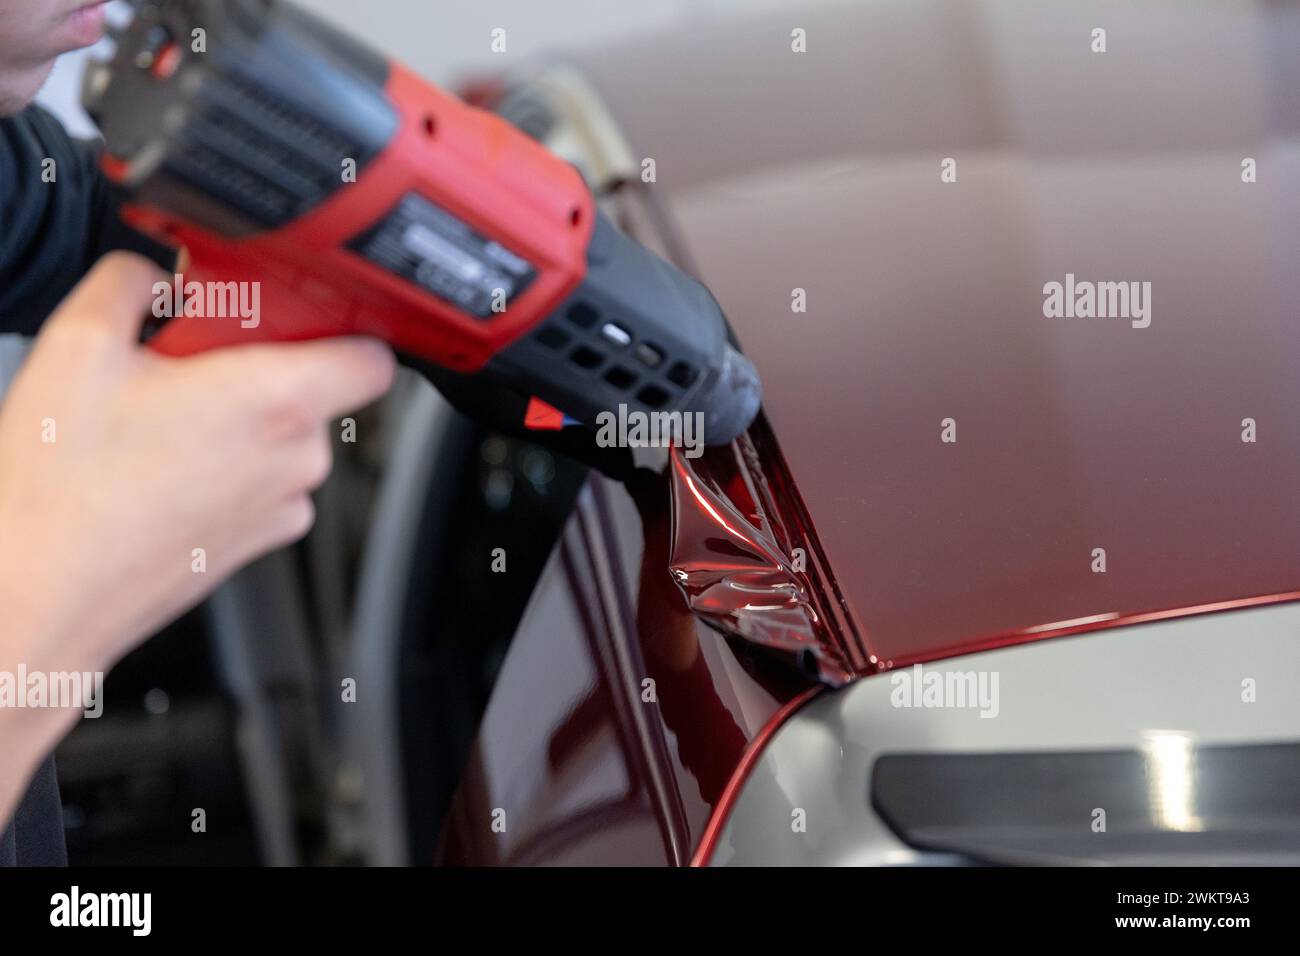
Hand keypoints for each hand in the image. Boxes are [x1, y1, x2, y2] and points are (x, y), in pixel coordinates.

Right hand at [0, 252, 394, 677]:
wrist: (40, 595)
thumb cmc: (61, 491)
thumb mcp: (78, 344)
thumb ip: (131, 282)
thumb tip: (152, 272)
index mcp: (277, 400)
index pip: (372, 354)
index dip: (342, 326)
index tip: (295, 313)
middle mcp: (297, 457)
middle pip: (316, 389)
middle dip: (257, 367)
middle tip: (185, 363)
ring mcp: (282, 505)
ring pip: (284, 437)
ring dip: (236, 419)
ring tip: (158, 423)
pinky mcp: (259, 541)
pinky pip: (263, 481)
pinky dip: (227, 467)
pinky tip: (161, 469)